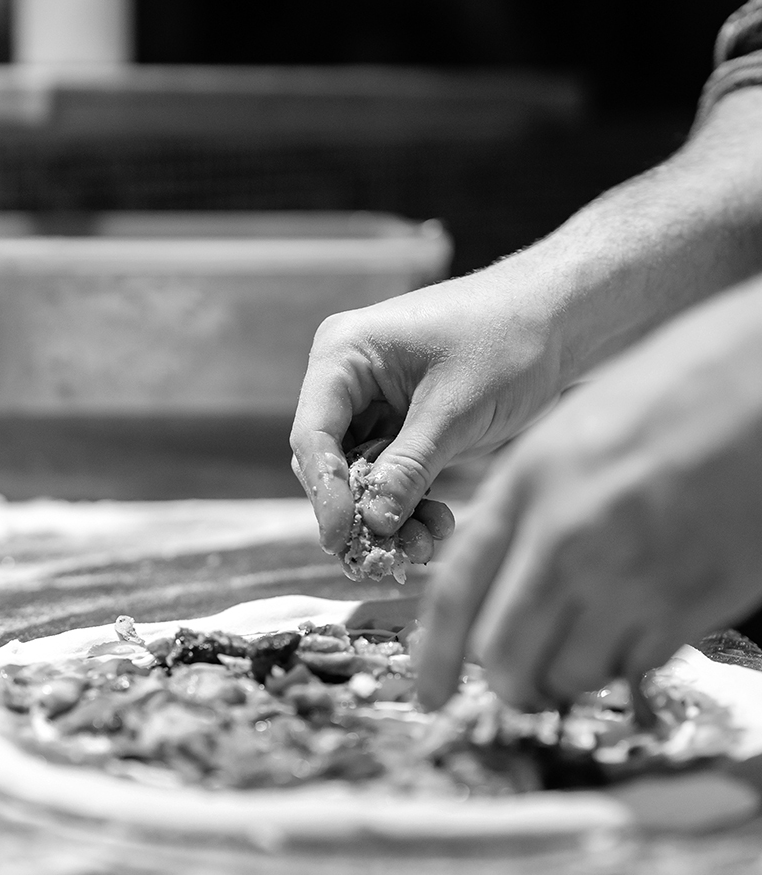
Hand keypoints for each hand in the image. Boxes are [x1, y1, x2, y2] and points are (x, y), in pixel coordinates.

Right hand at [290, 261, 566, 556]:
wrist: (561, 318)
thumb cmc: (508, 340)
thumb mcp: (456, 410)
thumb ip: (410, 467)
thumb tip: (373, 523)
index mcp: (344, 354)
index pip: (313, 434)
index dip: (324, 491)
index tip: (342, 538)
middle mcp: (350, 379)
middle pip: (330, 461)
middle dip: (360, 510)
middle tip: (388, 556)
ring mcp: (376, 403)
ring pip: (363, 476)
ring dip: (389, 514)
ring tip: (425, 545)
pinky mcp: (406, 425)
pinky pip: (394, 474)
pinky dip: (411, 503)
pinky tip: (439, 525)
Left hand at [418, 275, 761, 711]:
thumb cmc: (675, 390)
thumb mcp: (572, 431)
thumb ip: (526, 502)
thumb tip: (500, 572)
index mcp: (528, 484)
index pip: (456, 591)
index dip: (433, 655)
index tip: (429, 695)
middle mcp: (568, 537)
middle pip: (503, 651)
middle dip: (506, 680)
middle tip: (518, 682)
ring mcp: (630, 576)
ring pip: (567, 674)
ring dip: (566, 675)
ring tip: (582, 646)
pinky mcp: (689, 603)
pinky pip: (633, 667)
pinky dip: (623, 663)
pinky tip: (634, 628)